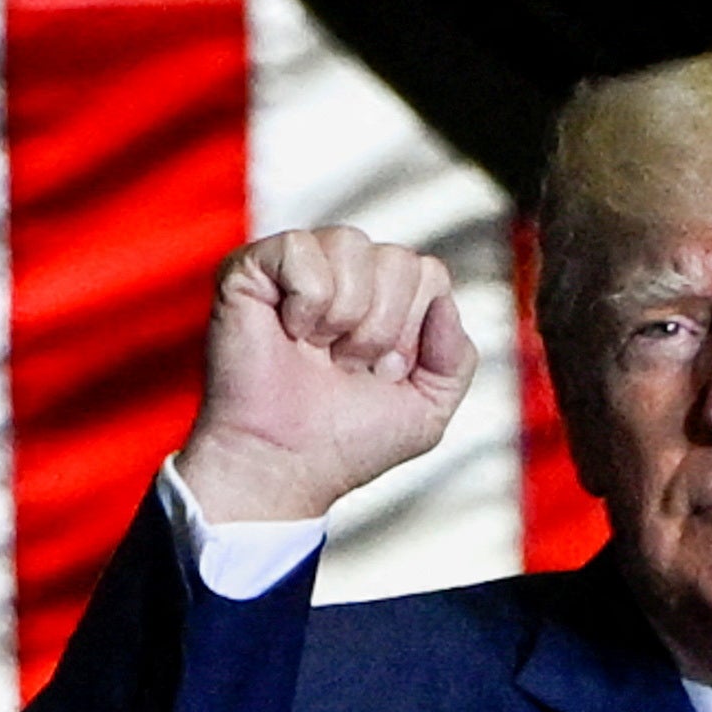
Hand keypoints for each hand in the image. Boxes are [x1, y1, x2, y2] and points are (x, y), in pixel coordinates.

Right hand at [174, 228, 473, 525]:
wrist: (281, 466)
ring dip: (344, 314)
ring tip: (317, 351)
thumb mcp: (428, 410)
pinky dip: (305, 302)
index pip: (429, 273)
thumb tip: (443, 303)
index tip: (380, 374)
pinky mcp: (253, 267)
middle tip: (344, 366)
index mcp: (385, 296)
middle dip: (381, 327)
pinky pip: (301, 248)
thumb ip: (457, 358)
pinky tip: (289, 332)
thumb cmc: (342, 444)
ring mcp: (300, 266)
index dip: (412, 330)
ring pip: (353, 245)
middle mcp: (346, 273)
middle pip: (399, 259)